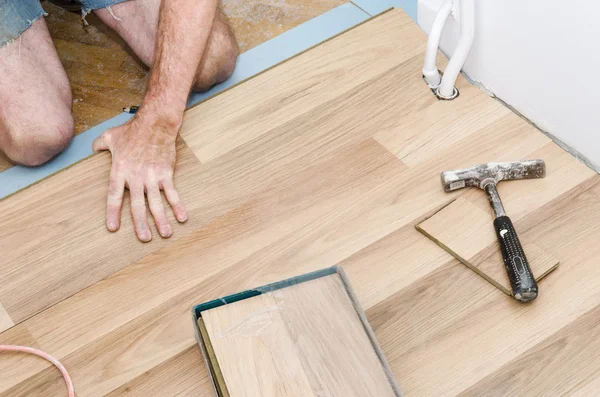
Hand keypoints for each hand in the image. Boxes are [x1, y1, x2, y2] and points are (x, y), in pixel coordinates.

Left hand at [92, 111, 187, 241]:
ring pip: (156, 202)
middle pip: (137, 205)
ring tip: (165, 234)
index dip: (113, 212)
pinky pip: (172, 193)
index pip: (113, 195)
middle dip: (140, 223)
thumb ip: (99, 144)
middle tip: (144, 238)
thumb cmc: (132, 130)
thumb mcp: (110, 136)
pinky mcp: (166, 173)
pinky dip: (177, 205)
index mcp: (119, 170)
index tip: (113, 228)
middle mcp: (135, 177)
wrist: (155, 123)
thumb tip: (93, 148)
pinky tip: (182, 217)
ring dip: (161, 220)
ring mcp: (152, 176)